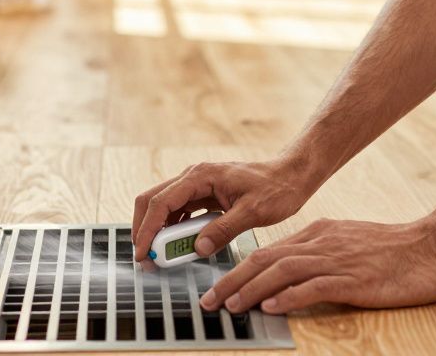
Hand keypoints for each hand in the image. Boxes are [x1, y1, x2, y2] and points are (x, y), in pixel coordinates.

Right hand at [131, 159, 313, 261]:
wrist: (291, 176)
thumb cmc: (276, 188)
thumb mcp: (252, 212)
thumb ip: (223, 230)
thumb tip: (199, 248)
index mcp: (201, 176)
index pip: (161, 203)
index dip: (147, 229)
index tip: (144, 253)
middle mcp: (194, 177)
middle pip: (153, 201)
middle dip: (145, 229)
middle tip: (147, 258)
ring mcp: (197, 186)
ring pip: (164, 207)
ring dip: (159, 231)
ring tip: (162, 257)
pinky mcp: (204, 195)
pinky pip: (180, 213)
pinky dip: (175, 230)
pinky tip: (180, 246)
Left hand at [198, 218, 435, 314]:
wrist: (432, 247)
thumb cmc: (394, 250)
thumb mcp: (348, 244)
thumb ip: (320, 255)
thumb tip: (291, 277)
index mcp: (318, 234)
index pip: (269, 250)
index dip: (239, 269)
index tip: (220, 286)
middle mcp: (321, 243)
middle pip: (265, 259)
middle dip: (233, 280)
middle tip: (211, 301)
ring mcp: (336, 260)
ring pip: (282, 271)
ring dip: (251, 290)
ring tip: (231, 306)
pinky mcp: (353, 280)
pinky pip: (313, 286)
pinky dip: (288, 296)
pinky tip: (271, 306)